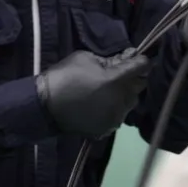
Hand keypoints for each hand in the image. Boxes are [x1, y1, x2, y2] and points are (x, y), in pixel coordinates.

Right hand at [36, 48, 151, 138]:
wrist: (45, 105)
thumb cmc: (64, 76)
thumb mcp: (85, 58)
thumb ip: (109, 60)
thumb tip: (124, 59)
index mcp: (116, 80)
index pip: (141, 67)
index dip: (141, 61)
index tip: (137, 58)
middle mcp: (121, 100)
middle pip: (139, 86)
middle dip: (132, 78)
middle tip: (120, 73)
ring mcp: (115, 117)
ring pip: (130, 103)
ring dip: (124, 94)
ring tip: (109, 91)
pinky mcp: (107, 128)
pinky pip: (118, 115)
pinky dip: (114, 108)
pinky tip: (100, 104)